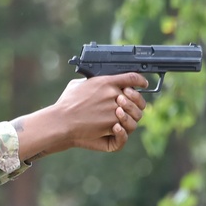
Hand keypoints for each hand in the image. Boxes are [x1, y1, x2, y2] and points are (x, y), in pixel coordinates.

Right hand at [16, 73, 147, 158]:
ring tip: (122, 117)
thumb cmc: (66, 104)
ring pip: (135, 113)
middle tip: (131, 104)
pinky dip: (125, 127)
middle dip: (137, 100)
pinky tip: (118, 126)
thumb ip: (91, 82)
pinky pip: (127, 126)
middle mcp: (113, 95)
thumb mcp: (77, 85)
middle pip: (137, 97)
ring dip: (132, 115)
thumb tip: (95, 82)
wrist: (61, 121)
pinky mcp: (112, 125)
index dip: (140, 81)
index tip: (143, 84)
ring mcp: (114, 110)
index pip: (132, 77)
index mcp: (106, 82)